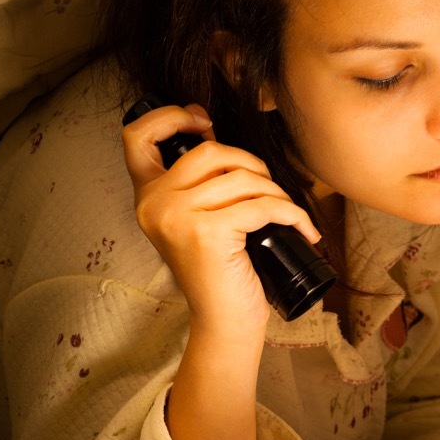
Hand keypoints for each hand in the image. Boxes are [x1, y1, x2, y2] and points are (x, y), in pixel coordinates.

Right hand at [121, 102, 321, 334]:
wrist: (224, 322)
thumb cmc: (221, 269)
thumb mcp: (198, 218)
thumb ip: (197, 182)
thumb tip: (209, 131)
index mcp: (147, 197)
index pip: (136, 136)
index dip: (170, 117)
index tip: (204, 121)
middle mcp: (154, 205)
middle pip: (209, 151)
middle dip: (250, 164)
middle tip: (268, 191)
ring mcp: (177, 218)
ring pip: (241, 177)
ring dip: (275, 192)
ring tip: (286, 215)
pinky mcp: (207, 232)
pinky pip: (262, 204)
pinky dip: (291, 214)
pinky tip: (303, 230)